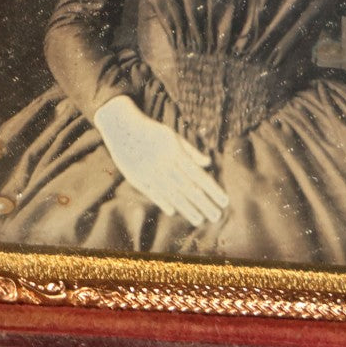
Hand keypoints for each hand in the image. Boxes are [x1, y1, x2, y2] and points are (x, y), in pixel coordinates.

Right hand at [93, 96, 228, 227]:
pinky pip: (153, 193)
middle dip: (204, 203)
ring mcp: (149, 172)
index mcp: (175, 153)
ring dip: (187, 208)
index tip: (224, 201)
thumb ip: (190, 151)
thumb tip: (208, 163)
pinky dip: (163, 202)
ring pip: (172, 194)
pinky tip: (173, 212)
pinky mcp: (136, 177)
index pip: (198, 175)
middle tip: (217, 217)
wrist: (121, 126)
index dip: (212, 190)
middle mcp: (164, 164)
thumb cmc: (151, 131)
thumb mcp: (172, 136)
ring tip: (199, 220)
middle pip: (188, 188)